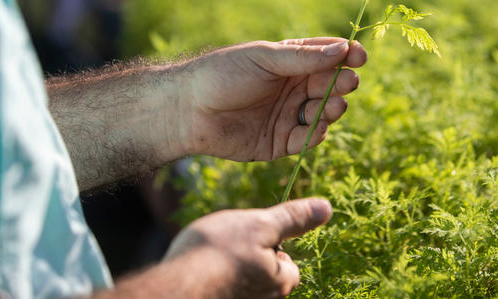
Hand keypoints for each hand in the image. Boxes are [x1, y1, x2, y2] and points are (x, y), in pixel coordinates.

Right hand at [164, 198, 332, 297]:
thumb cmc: (218, 252)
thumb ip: (292, 218)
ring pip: (241, 282)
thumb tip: (326, 209)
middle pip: (264, 275)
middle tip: (228, 247)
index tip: (251, 239)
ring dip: (229, 270)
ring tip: (210, 260)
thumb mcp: (261, 224)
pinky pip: (222, 288)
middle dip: (249, 259)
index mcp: (280, 283)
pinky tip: (197, 271)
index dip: (272, 247)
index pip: (289, 265)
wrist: (172, 286)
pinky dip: (212, 281)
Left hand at [177, 37, 366, 160]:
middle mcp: (293, 88)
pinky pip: (306, 139)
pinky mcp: (280, 142)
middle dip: (343, 84)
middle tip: (349, 83)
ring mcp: (288, 115)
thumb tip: (342, 49)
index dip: (346, 55)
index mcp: (290, 61)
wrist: (188, 110)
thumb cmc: (222, 74)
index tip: (359, 56)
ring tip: (333, 105)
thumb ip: (302, 57)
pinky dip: (316, 135)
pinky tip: (318, 128)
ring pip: (323, 113)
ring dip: (332, 109)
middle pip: (330, 85)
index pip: (327, 57)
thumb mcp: (264, 58)